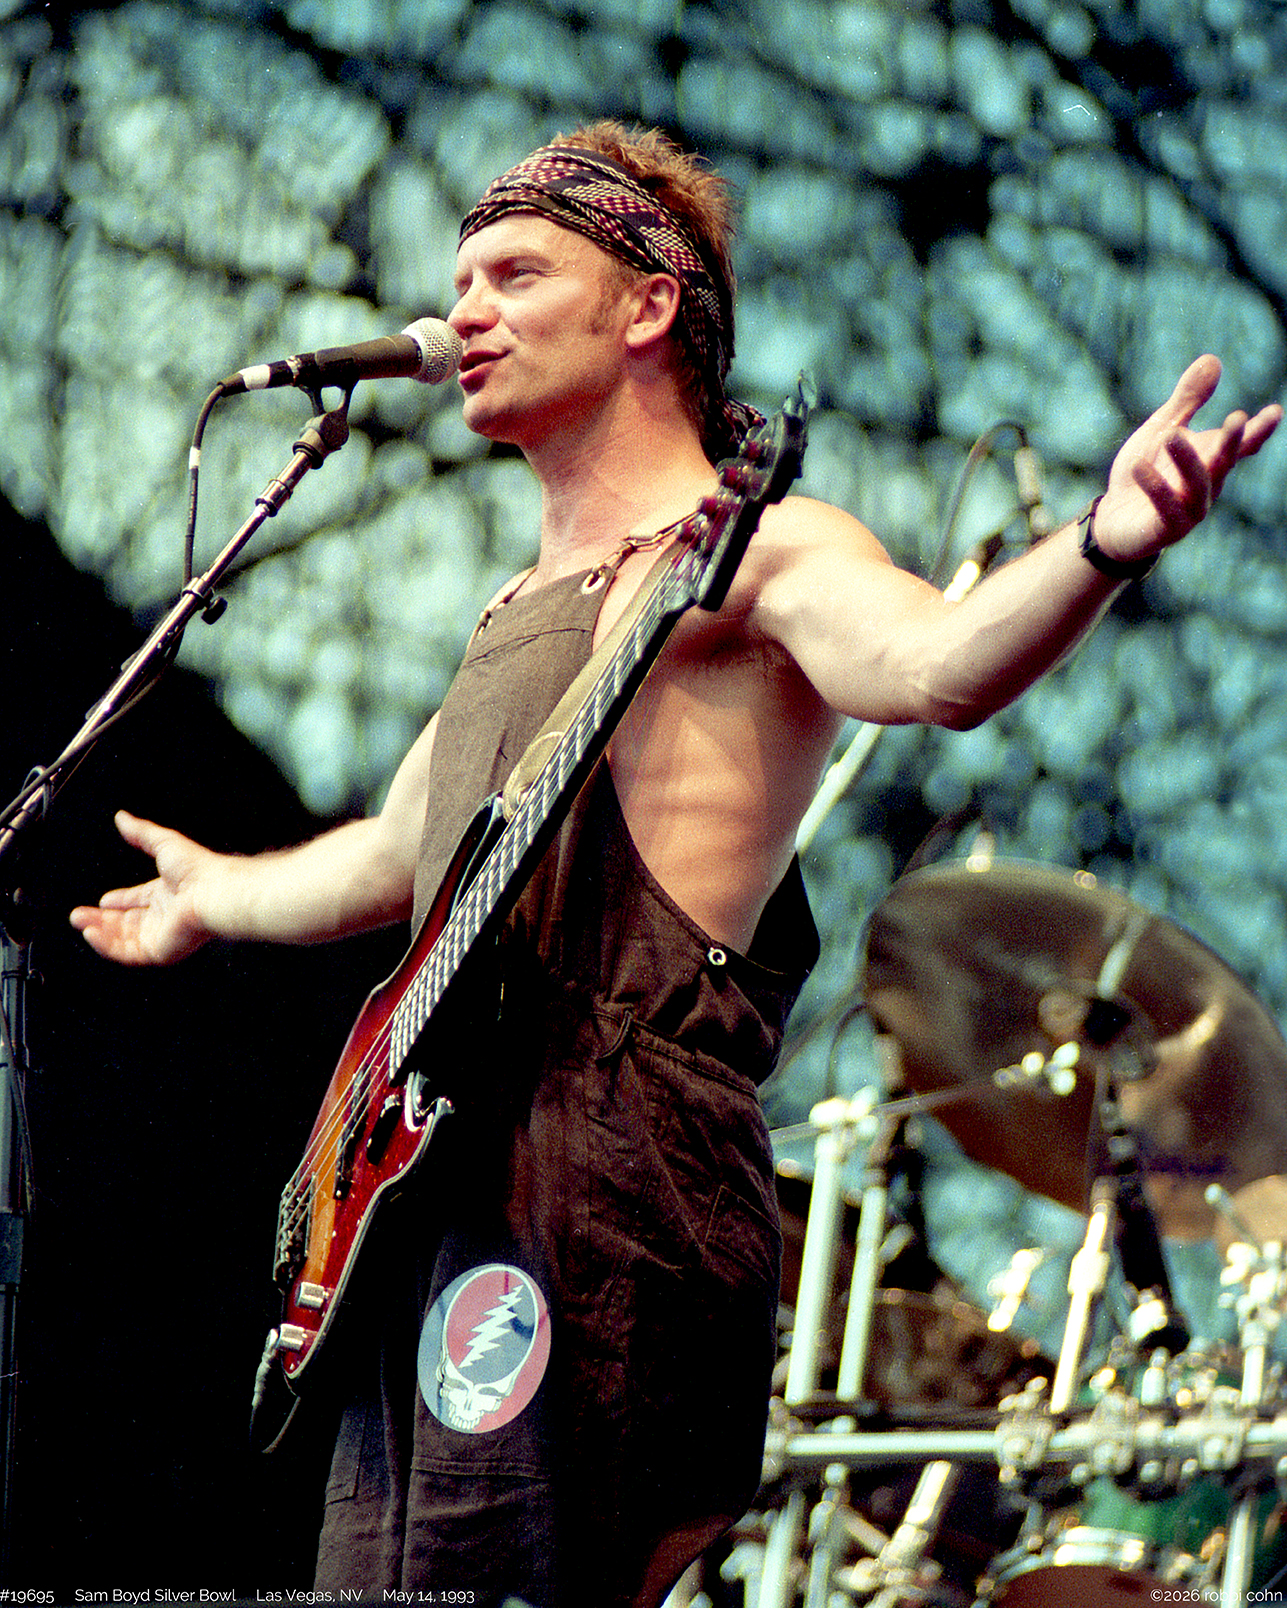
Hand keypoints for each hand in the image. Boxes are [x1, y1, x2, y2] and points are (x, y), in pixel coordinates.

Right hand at [70, 810, 217, 965]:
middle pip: (126, 921)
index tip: (103, 901)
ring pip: (123, 939)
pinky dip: (106, 945)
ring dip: (99, 931)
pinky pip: (127, 953)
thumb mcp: (163, 842)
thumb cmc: (198, 870)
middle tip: (79, 915)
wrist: (211, 893)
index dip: (119, 901)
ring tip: (80, 922)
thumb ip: (141, 832)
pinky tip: (92, 934)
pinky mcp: (159, 950)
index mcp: (167, 892)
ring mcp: (161, 933)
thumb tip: (123, 818)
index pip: (138, 899)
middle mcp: (164, 914)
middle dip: (100, 919)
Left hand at [1093, 355, 1281, 564]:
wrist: (1114, 521)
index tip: (1274, 413)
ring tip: (1171, 436)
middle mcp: (1208, 485)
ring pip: (1197, 485)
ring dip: (1187, 461)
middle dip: (1232, 442)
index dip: (1258, 430)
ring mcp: (1190, 511)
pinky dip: (1155, 488)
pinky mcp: (1166, 529)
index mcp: (1211, 459)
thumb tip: (1212, 358)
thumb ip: (1187, 400)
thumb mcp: (1163, 429)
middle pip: (1225, 462)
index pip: (1241, 445)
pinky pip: (1165, 508)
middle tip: (1238, 419)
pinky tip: (1140, 468)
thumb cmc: (1144, 473)